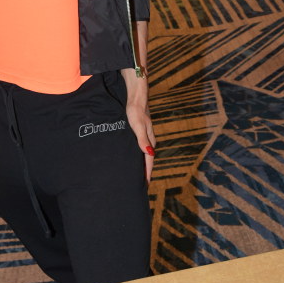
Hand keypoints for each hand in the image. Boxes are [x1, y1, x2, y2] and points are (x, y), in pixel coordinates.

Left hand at [121, 68, 155, 182]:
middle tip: (141, 186)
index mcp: (149, 140)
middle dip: (145, 172)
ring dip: (142, 164)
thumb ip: (142, 139)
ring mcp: (145, 136)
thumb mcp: (137, 125)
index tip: (144, 186)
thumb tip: (150, 154)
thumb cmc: (135, 110)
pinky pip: (141, 147)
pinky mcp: (140, 132)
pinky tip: (133, 158)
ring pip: (144, 154)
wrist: (136, 96)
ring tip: (137, 176)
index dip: (146, 174)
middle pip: (148, 160)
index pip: (149, 161)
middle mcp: (149, 139)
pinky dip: (138, 156)